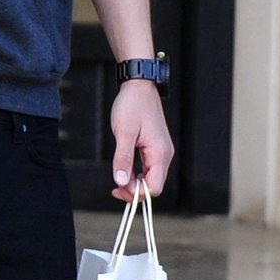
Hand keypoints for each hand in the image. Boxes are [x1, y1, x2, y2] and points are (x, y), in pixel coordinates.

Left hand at [109, 81, 173, 201]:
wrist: (139, 87)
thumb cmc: (132, 105)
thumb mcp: (124, 132)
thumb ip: (123, 158)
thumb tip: (121, 182)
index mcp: (160, 153)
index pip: (154, 187)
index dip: (137, 192)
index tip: (119, 187)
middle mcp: (164, 155)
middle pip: (153, 185)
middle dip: (135, 190)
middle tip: (115, 187)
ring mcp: (160, 152)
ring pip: (150, 178)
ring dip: (135, 182)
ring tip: (118, 179)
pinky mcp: (155, 148)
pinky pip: (148, 168)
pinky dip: (136, 174)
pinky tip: (124, 171)